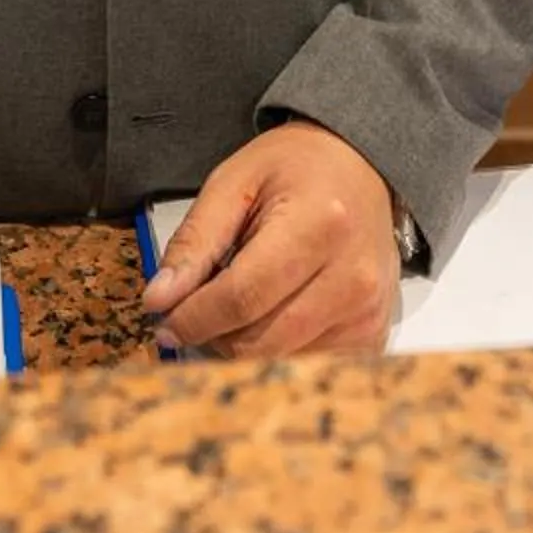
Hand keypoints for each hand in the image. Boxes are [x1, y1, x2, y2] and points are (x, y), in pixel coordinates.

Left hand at [140, 122, 400, 358]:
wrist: (359, 167)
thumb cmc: (295, 169)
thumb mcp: (232, 183)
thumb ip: (194, 242)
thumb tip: (159, 299)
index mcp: (318, 224)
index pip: (242, 297)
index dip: (194, 318)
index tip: (164, 321)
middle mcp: (353, 274)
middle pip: (260, 340)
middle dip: (212, 335)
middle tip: (194, 312)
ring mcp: (366, 311)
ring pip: (280, 360)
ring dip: (242, 344)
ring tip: (236, 304)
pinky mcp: (372, 335)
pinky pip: (307, 364)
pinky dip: (276, 350)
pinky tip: (269, 315)